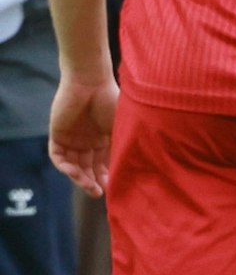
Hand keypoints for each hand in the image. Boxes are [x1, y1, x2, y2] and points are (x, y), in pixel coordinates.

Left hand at [48, 75, 117, 196]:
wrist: (90, 81)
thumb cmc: (112, 100)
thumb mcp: (122, 126)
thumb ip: (124, 144)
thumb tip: (139, 166)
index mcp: (104, 138)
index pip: (104, 163)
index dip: (107, 176)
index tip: (114, 187)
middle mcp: (87, 141)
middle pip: (88, 167)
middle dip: (93, 181)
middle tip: (100, 193)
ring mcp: (72, 139)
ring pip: (74, 165)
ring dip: (80, 178)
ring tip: (90, 187)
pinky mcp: (58, 135)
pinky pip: (58, 157)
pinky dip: (65, 167)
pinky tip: (75, 173)